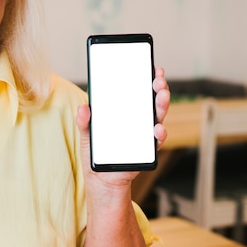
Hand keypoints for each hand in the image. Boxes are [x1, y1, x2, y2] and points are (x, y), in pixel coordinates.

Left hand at [76, 67, 169, 190]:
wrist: (101, 179)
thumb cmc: (96, 152)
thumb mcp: (87, 134)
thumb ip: (84, 121)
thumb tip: (83, 108)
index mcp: (126, 111)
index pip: (138, 91)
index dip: (147, 78)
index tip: (153, 67)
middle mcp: (139, 120)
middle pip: (152, 100)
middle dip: (159, 87)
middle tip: (158, 79)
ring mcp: (144, 134)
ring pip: (158, 116)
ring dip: (162, 105)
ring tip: (162, 96)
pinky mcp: (146, 150)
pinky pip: (156, 140)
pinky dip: (159, 133)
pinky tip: (157, 128)